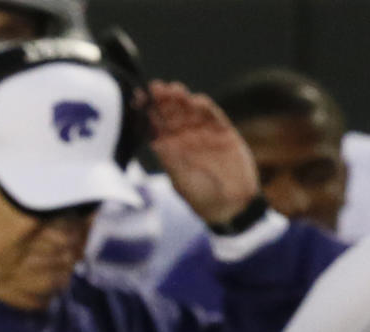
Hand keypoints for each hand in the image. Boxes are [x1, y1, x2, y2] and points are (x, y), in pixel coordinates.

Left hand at [149, 80, 259, 224]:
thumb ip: (172, 161)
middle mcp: (184, 139)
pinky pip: (213, 116)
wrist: (231, 204)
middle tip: (156, 88)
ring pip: (190, 111)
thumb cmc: (200, 197)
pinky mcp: (223, 132)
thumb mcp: (181, 181)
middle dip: (162, 101)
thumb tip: (156, 142)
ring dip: (182, 100)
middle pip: (171, 114)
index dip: (146, 112)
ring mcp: (204, 134)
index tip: (138, 100)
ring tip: (173, 90)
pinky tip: (196, 101)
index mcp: (169, 150)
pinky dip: (205, 108)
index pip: (154, 127)